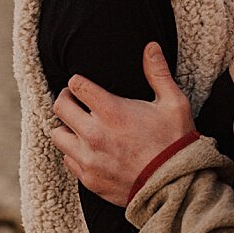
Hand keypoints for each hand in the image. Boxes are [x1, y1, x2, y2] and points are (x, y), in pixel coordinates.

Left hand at [48, 42, 194, 207]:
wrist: (175, 187)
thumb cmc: (176, 143)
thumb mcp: (173, 103)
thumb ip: (158, 73)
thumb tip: (150, 46)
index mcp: (112, 111)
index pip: (76, 86)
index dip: (77, 82)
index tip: (82, 85)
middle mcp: (94, 134)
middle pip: (59, 108)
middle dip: (66, 99)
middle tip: (74, 100)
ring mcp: (88, 159)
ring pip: (57, 135)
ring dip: (66, 128)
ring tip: (79, 126)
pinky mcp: (88, 179)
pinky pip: (68, 160)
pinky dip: (74, 152)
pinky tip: (88, 149)